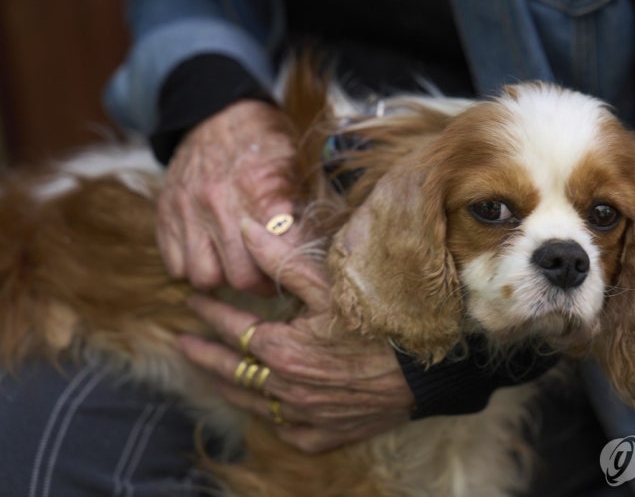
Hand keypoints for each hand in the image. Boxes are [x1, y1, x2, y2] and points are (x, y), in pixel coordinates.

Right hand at [157, 99, 295, 293]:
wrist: (215, 112)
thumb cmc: (264, 141)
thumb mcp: (294, 163)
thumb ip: (303, 207)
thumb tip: (315, 249)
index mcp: (258, 188)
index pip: (277, 254)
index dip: (289, 270)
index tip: (294, 270)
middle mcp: (218, 202)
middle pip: (240, 277)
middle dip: (259, 284)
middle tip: (269, 276)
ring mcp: (187, 210)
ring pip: (203, 277)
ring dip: (223, 278)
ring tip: (238, 265)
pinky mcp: (165, 214)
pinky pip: (175, 265)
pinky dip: (193, 267)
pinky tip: (211, 254)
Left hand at [178, 219, 414, 452]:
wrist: (425, 369)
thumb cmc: (379, 321)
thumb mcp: (331, 283)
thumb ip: (282, 258)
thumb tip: (246, 228)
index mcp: (281, 348)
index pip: (233, 327)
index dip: (210, 312)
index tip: (193, 301)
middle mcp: (284, 386)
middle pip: (231, 370)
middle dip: (203, 354)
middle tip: (183, 343)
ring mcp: (302, 415)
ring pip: (252, 403)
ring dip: (227, 387)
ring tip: (210, 377)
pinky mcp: (324, 433)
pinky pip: (286, 429)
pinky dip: (272, 418)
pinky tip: (267, 410)